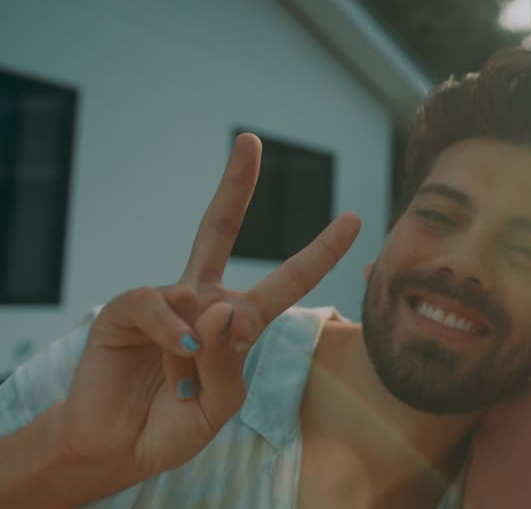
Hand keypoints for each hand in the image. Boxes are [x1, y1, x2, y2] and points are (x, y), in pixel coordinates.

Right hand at [53, 133, 360, 486]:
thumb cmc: (175, 424)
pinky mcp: (127, 309)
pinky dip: (172, 333)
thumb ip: (230, 359)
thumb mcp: (222, 403)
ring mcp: (165, 300)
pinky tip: (173, 356)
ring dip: (195, 355)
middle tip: (250, 139)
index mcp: (241, 320)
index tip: (354, 218)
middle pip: (219, 227)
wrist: (116, 449)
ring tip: (179, 386)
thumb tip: (219, 307)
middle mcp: (204, 299)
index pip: (290, 280)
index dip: (322, 250)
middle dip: (235, 183)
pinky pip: (158, 304)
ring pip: (197, 303)